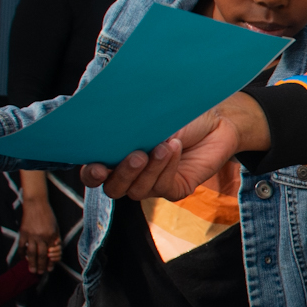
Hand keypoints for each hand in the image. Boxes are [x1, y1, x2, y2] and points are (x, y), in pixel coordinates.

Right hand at [18, 195, 63, 273]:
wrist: (36, 204)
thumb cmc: (48, 215)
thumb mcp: (56, 227)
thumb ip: (55, 239)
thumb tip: (53, 252)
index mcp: (51, 235)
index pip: (51, 253)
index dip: (51, 262)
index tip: (49, 269)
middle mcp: (41, 236)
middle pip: (41, 255)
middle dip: (41, 266)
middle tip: (40, 273)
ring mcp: (31, 235)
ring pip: (31, 253)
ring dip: (32, 263)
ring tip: (32, 270)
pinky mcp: (23, 233)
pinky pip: (22, 246)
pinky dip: (22, 254)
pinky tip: (23, 259)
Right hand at [81, 105, 244, 198]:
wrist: (215, 120)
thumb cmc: (178, 115)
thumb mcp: (150, 119)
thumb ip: (128, 129)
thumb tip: (110, 130)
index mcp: (117, 156)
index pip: (94, 173)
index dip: (91, 174)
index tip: (97, 167)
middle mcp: (131, 175)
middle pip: (113, 188)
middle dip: (122, 174)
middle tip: (137, 156)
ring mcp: (152, 184)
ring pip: (138, 190)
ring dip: (150, 168)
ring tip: (163, 146)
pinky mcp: (174, 189)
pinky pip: (163, 187)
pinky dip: (168, 167)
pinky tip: (175, 148)